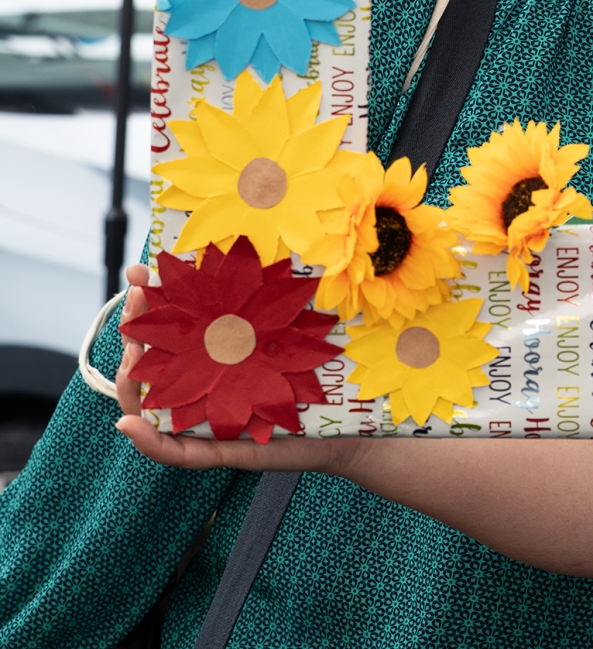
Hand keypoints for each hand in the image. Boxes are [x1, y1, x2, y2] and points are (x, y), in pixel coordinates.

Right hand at [115, 262, 368, 474]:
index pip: (167, 335)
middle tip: (138, 298)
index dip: (148, 307)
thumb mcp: (291, 326)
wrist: (353, 421)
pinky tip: (129, 424)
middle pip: (149, 369)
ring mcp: (210, 423)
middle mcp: (204, 391)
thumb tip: (250, 250)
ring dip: (131, 383)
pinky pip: (179, 453)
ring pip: (152, 410)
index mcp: (212, 362)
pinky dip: (150, 442)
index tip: (139, 272)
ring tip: (131, 355)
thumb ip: (269, 297)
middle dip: (134, 333)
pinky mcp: (225, 451)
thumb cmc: (324, 370)